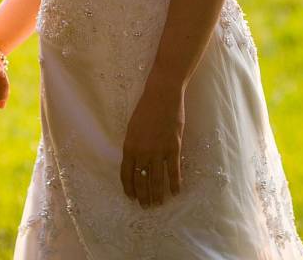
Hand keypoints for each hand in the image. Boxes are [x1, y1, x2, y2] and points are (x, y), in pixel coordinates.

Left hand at [120, 81, 184, 206]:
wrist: (162, 95)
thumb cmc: (146, 108)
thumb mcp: (133, 128)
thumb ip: (134, 146)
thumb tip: (136, 162)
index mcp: (129, 146)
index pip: (126, 174)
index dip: (129, 188)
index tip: (132, 197)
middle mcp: (142, 152)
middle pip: (141, 180)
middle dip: (143, 196)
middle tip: (146, 206)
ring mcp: (158, 151)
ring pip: (157, 179)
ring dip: (157, 194)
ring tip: (159, 204)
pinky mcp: (173, 147)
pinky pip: (174, 170)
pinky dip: (175, 183)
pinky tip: (176, 192)